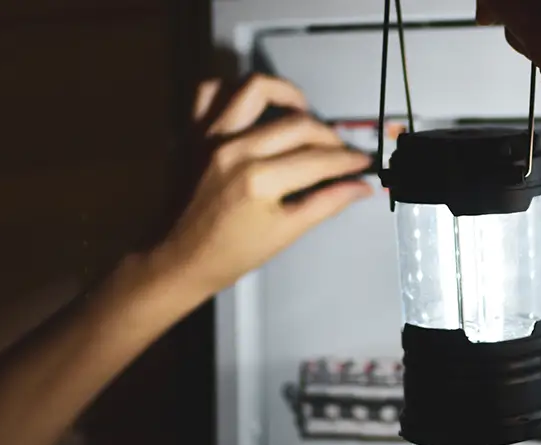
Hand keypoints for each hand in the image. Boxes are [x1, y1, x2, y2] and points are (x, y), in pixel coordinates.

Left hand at [154, 75, 373, 294]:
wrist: (177, 259)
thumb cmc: (228, 255)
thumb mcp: (285, 233)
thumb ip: (326, 203)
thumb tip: (361, 187)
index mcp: (259, 180)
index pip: (319, 159)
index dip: (349, 160)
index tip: (363, 161)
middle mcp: (235, 149)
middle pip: (298, 124)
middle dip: (329, 136)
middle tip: (339, 151)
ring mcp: (210, 136)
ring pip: (256, 89)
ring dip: (287, 95)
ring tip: (302, 113)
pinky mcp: (192, 133)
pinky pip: (210, 91)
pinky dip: (234, 90)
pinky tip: (254, 106)